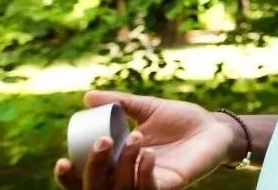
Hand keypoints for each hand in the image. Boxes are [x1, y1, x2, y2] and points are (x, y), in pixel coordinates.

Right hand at [54, 91, 238, 189]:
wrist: (214, 126)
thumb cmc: (181, 119)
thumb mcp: (148, 108)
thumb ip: (119, 104)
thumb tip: (87, 97)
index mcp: (117, 162)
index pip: (84, 178)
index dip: (69, 176)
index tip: (63, 160)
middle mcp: (128, 178)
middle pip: (96, 187)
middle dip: (94, 167)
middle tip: (104, 141)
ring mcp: (148, 183)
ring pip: (120, 189)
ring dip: (123, 165)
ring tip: (136, 137)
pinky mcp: (169, 186)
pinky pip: (149, 189)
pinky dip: (144, 173)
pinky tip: (149, 153)